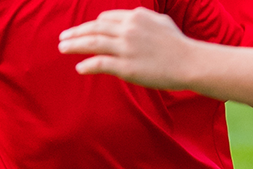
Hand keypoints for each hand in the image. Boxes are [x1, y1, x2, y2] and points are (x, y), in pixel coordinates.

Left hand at [57, 8, 199, 90]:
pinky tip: (79, 67)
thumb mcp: (160, 22)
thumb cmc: (178, 44)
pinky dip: (87, 64)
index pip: (105, 19)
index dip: (92, 26)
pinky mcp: (127, 66)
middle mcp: (128, 29)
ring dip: (74, 45)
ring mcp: (126, 48)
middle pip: (94, 28)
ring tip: (62, 48)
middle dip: (76, 32)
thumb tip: (128, 19)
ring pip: (93, 43)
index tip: (83, 32)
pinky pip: (100, 63)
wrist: (190, 62)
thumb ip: (142, 18)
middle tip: (62, 38)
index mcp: (135, 16)